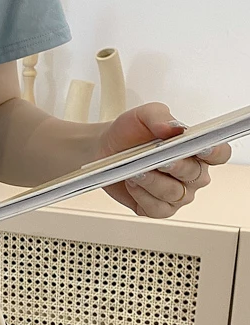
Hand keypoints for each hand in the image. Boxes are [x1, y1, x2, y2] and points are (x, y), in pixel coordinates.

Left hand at [97, 102, 230, 217]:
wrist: (104, 149)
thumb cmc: (129, 133)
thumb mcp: (142, 116)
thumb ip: (159, 117)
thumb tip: (174, 128)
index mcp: (196, 150)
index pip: (219, 154)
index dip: (214, 152)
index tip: (201, 147)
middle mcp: (192, 174)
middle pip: (196, 175)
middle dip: (176, 167)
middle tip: (158, 160)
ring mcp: (178, 194)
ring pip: (175, 193)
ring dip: (153, 182)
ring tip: (135, 171)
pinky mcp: (159, 209)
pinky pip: (157, 209)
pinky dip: (142, 197)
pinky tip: (132, 184)